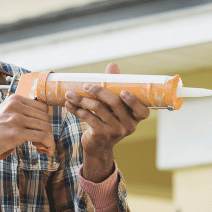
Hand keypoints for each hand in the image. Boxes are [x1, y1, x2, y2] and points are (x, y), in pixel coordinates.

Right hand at [0, 94, 53, 169]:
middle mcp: (16, 106)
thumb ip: (19, 110)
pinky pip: (41, 137)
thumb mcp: (4, 111)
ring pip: (45, 127)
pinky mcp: (16, 133)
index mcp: (15, 99)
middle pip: (45, 117)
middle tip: (44, 141)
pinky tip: (46, 150)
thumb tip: (39, 115)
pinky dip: (48, 144)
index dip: (46, 120)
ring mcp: (16, 119)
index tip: (43, 130)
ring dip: (49, 139)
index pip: (42, 107)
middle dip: (48, 131)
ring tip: (45, 147)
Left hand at [64, 63, 150, 181]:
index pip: (142, 111)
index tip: (123, 92)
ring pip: (98, 109)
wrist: (99, 146)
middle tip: (86, 85)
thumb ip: (114, 86)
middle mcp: (129, 126)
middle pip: (115, 103)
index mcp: (136, 117)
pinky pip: (88, 118)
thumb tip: (113, 66)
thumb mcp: (113, 106)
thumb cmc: (108, 119)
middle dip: (99, 91)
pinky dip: (77, 109)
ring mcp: (115, 131)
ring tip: (69, 94)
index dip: (133, 101)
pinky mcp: (101, 135)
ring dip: (82, 99)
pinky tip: (69, 105)